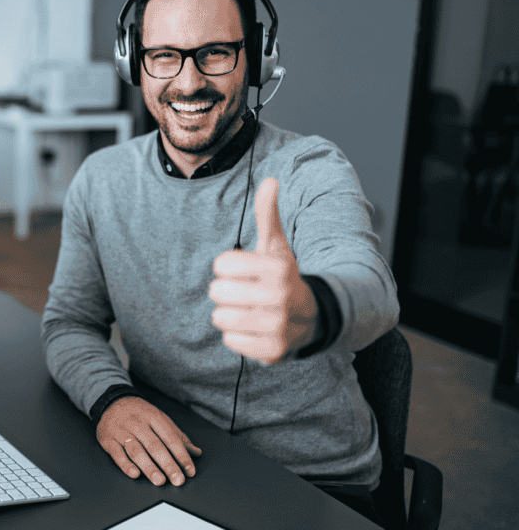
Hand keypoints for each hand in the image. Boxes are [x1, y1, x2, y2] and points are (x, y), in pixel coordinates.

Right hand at [96, 396, 201, 485]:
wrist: (111, 401)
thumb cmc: (139, 413)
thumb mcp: (160, 419)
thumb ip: (178, 437)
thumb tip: (196, 452)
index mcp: (153, 417)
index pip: (170, 438)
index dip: (181, 455)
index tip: (189, 470)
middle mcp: (137, 424)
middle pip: (154, 446)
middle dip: (168, 464)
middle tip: (177, 480)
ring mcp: (121, 431)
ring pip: (136, 450)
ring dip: (148, 467)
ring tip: (159, 480)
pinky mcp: (108, 440)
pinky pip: (117, 453)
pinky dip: (125, 464)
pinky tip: (135, 474)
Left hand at [210, 177, 317, 363]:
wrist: (313, 318)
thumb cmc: (284, 277)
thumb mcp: (277, 247)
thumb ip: (268, 215)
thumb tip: (270, 180)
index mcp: (279, 267)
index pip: (221, 263)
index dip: (228, 268)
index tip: (247, 272)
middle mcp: (281, 296)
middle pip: (216, 291)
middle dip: (226, 292)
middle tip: (246, 294)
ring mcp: (278, 326)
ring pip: (220, 317)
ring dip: (229, 314)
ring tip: (249, 311)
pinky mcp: (272, 351)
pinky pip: (229, 340)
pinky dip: (237, 336)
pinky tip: (255, 329)